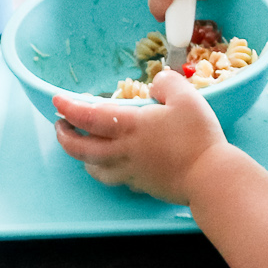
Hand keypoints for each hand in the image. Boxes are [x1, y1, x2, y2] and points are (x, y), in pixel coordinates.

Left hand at [51, 69, 230, 204]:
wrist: (210, 177)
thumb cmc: (197, 137)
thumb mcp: (186, 98)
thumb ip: (167, 83)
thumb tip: (157, 82)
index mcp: (130, 127)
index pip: (88, 117)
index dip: (69, 108)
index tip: (57, 100)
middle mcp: (124, 151)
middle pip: (82, 148)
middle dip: (65, 137)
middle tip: (60, 126)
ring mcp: (131, 171)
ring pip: (94, 167)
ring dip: (82, 156)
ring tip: (83, 147)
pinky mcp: (143, 185)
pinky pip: (115, 178)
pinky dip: (105, 169)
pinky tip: (113, 164)